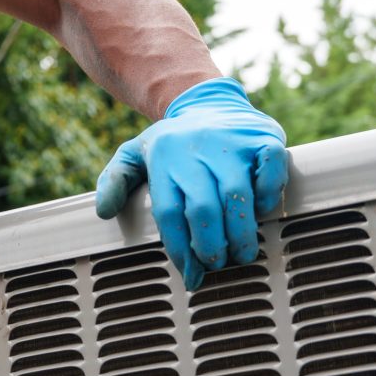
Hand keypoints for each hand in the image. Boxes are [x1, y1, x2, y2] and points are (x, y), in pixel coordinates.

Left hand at [93, 76, 289, 290]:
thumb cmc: (171, 143)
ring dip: (241, 232)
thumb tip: (104, 211)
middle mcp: (197, 151)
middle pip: (203, 208)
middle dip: (212, 246)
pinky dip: (269, 194)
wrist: (207, 101)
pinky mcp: (262, 138)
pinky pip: (270, 169)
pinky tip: (263, 210)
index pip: (169, 213)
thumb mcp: (134, 154)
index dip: (181, 249)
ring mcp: (231, 143)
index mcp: (163, 159)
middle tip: (219, 264)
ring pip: (237, 194)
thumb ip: (114, 181)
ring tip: (242, 253)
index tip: (191, 275)